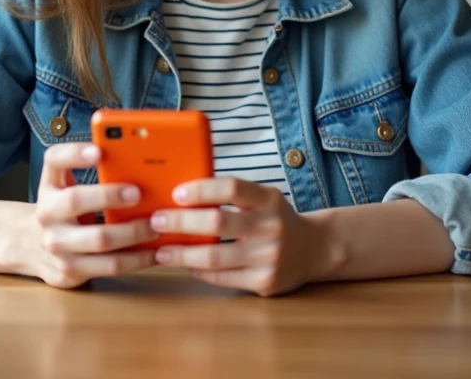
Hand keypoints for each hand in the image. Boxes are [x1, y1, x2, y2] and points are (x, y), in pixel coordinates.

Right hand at [29, 143, 157, 288]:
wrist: (31, 246)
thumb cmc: (64, 208)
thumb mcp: (67, 185)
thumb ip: (92, 172)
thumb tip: (138, 160)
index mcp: (50, 185)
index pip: (54, 160)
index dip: (74, 153)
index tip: (98, 150)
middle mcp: (47, 214)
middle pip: (75, 201)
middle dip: (109, 196)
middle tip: (138, 193)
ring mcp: (55, 246)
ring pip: (98, 239)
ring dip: (132, 232)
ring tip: (156, 226)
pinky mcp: (68, 271)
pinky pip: (108, 266)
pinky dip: (136, 259)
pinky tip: (154, 252)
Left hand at [149, 178, 332, 296]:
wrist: (314, 249)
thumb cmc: (276, 219)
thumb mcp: (264, 198)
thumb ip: (232, 195)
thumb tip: (180, 195)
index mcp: (270, 199)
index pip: (232, 187)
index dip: (202, 189)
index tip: (176, 193)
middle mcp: (272, 227)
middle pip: (218, 222)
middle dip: (181, 222)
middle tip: (156, 221)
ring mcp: (269, 257)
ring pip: (214, 257)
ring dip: (181, 253)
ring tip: (161, 250)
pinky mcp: (265, 283)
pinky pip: (222, 277)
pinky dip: (199, 270)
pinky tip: (185, 264)